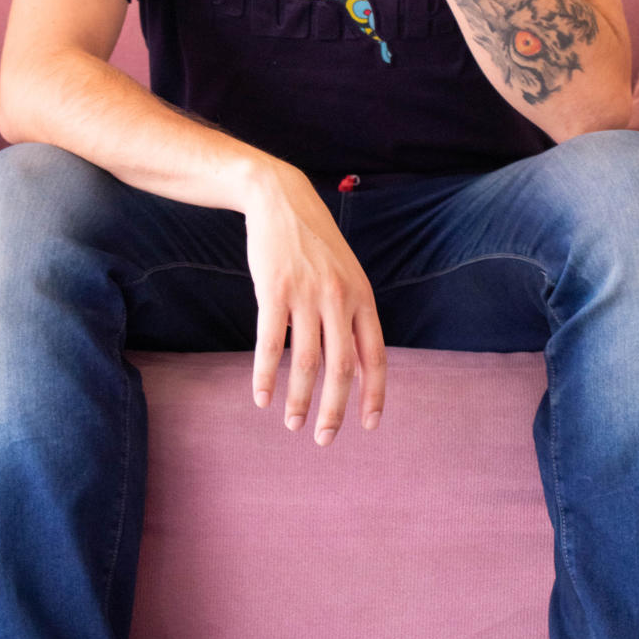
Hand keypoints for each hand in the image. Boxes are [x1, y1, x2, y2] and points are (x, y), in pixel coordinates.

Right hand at [243, 165, 386, 445]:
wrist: (280, 199)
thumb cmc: (313, 242)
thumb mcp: (345, 272)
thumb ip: (352, 312)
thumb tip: (355, 364)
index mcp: (362, 296)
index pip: (376, 356)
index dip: (374, 395)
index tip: (368, 426)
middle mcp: (339, 298)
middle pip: (343, 368)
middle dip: (335, 410)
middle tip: (324, 439)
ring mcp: (307, 294)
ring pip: (307, 362)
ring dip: (300, 400)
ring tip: (293, 424)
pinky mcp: (274, 291)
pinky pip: (270, 345)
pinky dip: (266, 376)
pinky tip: (261, 397)